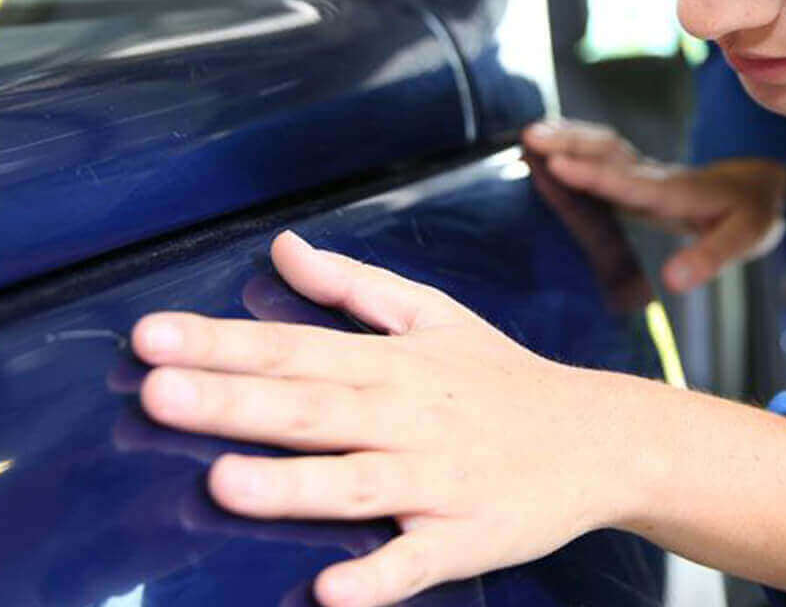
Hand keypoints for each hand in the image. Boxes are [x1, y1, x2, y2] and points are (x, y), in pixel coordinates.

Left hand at [131, 231, 623, 606]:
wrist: (599, 437)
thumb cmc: (503, 376)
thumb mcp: (435, 315)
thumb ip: (353, 286)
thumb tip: (282, 247)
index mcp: (394, 361)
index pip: (297, 346)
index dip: (223, 342)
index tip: (151, 336)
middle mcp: (409, 416)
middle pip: (314, 408)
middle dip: (235, 401)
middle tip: (158, 391)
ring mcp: (437, 480)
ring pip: (357, 483)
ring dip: (294, 485)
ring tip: (224, 481)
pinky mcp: (466, 538)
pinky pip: (417, 561)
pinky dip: (379, 575)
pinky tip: (333, 590)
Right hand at [523, 119, 785, 290]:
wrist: (759, 186)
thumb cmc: (749, 214)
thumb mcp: (745, 239)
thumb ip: (709, 258)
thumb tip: (673, 282)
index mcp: (679, 193)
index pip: (632, 183)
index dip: (596, 175)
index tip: (560, 165)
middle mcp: (656, 176)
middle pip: (611, 153)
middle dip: (572, 143)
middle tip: (531, 137)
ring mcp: (644, 172)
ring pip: (604, 148)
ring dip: (568, 138)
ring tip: (530, 135)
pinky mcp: (636, 175)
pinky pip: (602, 154)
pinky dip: (573, 144)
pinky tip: (545, 145)